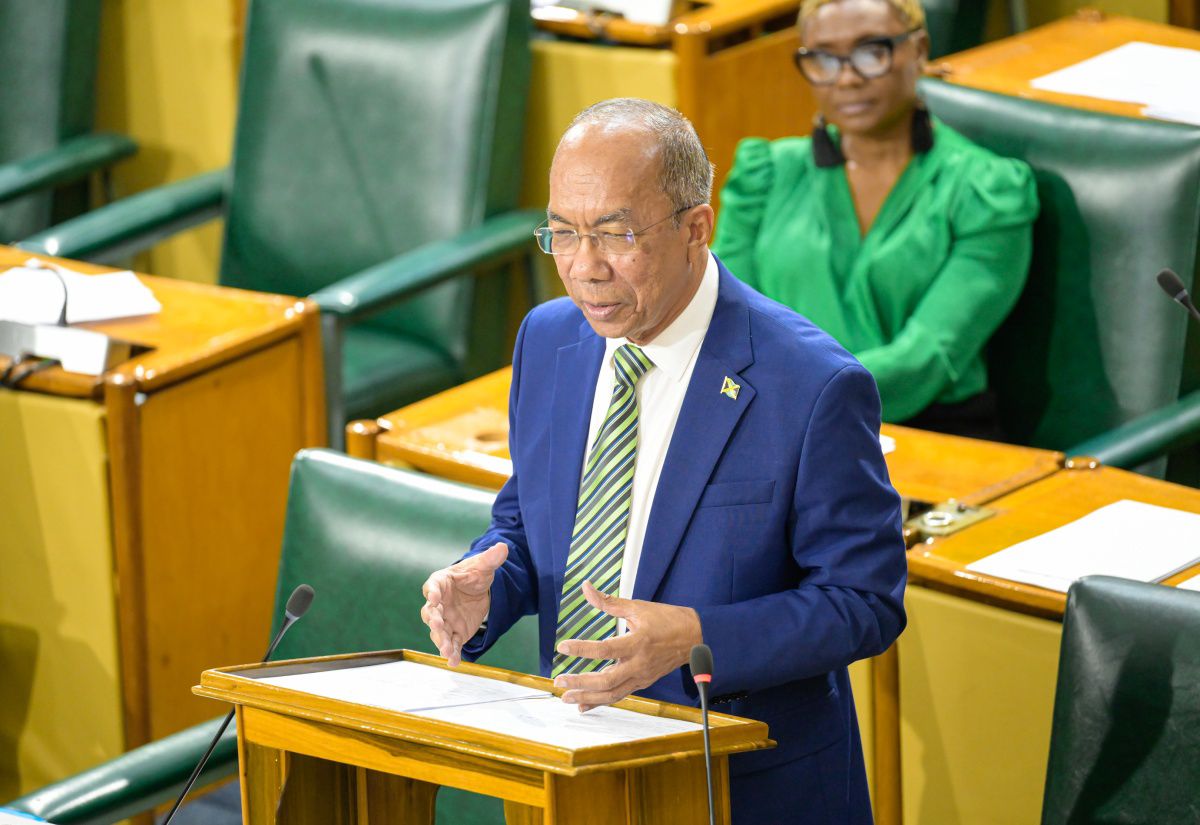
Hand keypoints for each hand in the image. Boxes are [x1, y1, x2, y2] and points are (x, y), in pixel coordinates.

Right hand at [420, 542, 507, 666]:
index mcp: (441, 582)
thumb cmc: (474, 575)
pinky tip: (454, 662)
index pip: (432, 586)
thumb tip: (503, 547)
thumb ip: (491, 558)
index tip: (433, 598)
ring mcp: (445, 620)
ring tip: (446, 651)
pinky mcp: (455, 632)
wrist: (480, 591)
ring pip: (439, 632)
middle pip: (430, 613)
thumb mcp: (484, 566)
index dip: (432, 592)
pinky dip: (452, 652)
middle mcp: (438, 603)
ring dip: (441, 641)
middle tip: (438, 625)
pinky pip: (452, 643)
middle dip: (433, 620)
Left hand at [553, 581, 702, 711]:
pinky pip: (619, 696)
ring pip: (612, 694)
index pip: (605, 650)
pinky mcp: (642, 683)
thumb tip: (586, 588)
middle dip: (581, 682)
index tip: (562, 647)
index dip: (582, 649)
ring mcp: (641, 677)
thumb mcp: (637, 607)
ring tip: (566, 697)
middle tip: (560, 680)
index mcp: (638, 642)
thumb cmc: (666, 620)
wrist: (693, 637)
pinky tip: (584, 705)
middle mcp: (639, 664)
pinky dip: (600, 702)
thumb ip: (609, 602)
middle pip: (606, 680)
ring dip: (587, 698)